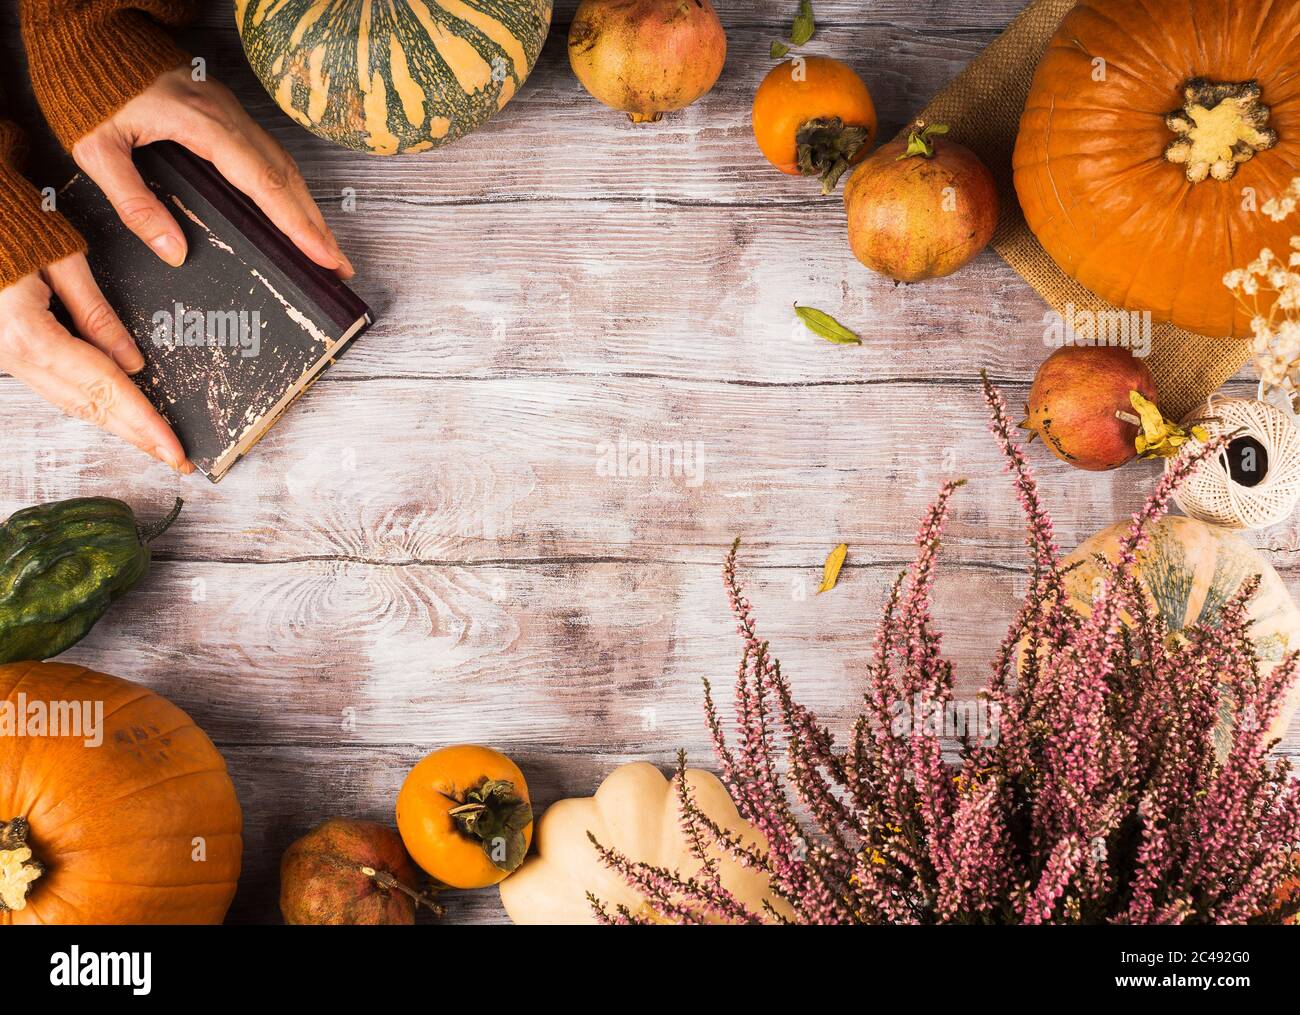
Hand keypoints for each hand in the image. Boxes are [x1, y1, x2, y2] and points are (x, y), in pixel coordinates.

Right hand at [0, 253, 191, 472]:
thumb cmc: (3, 222)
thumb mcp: (59, 256)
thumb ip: (96, 311)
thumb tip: (132, 362)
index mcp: (28, 333)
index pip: (104, 387)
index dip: (144, 422)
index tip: (174, 450)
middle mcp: (10, 353)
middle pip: (87, 404)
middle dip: (135, 434)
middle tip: (174, 457)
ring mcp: (1, 355)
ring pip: (67, 400)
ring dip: (113, 422)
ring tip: (152, 440)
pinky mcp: (1, 349)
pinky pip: (51, 383)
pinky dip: (87, 399)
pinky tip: (114, 409)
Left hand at [72, 66, 352, 277]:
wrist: (88, 40)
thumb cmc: (89, 92)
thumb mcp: (97, 151)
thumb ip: (134, 203)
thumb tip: (172, 251)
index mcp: (203, 125)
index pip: (263, 183)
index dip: (296, 223)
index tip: (321, 255)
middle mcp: (228, 116)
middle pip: (286, 177)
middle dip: (316, 226)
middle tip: (338, 266)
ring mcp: (231, 112)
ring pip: (283, 165)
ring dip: (308, 209)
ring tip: (326, 248)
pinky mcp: (227, 114)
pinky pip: (270, 153)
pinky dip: (290, 188)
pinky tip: (296, 211)